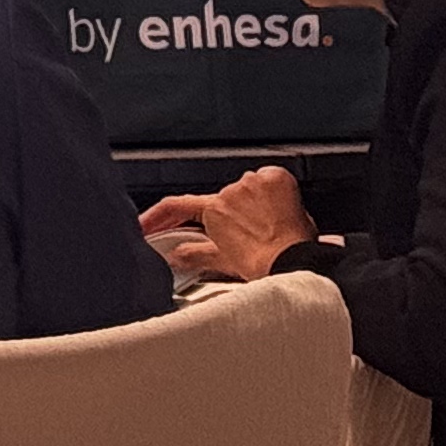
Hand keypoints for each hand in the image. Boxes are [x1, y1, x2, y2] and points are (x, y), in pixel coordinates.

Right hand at [138, 166, 317, 283]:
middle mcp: (227, 192)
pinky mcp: (275, 178)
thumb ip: (194, 255)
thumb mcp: (225, 262)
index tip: (149, 224)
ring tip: (270, 228)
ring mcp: (251, 184)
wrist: (296, 264)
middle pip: (222, 200)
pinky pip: (270, 179)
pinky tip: (281, 210)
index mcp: (212, 211)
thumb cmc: (265, 266)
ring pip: (248, 190)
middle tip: (243, 235)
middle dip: (230, 215)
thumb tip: (175, 257)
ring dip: (254, 204)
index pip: (178, 206)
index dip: (160, 216)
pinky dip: (275, 192)